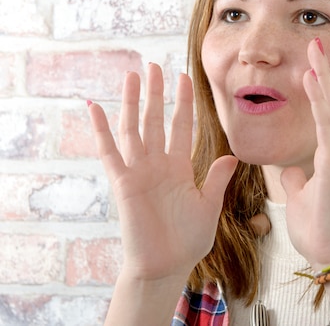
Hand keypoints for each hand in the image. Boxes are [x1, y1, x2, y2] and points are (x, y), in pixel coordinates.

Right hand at [88, 64, 237, 279]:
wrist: (167, 265)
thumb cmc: (188, 239)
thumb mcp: (209, 205)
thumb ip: (217, 179)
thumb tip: (232, 156)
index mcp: (179, 167)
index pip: (181, 126)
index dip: (183, 102)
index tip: (185, 78)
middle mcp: (158, 164)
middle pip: (156, 120)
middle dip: (157, 93)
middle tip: (155, 65)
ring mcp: (139, 172)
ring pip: (134, 129)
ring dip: (133, 103)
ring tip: (132, 75)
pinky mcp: (123, 184)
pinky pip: (110, 153)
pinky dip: (101, 131)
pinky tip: (95, 107)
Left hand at [281, 39, 329, 269]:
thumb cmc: (319, 227)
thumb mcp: (299, 197)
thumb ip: (295, 179)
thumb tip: (288, 169)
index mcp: (329, 154)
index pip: (323, 112)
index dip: (318, 87)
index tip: (309, 64)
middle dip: (322, 71)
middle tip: (315, 43)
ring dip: (322, 77)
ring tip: (314, 50)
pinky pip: (327, 125)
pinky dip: (320, 101)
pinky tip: (312, 80)